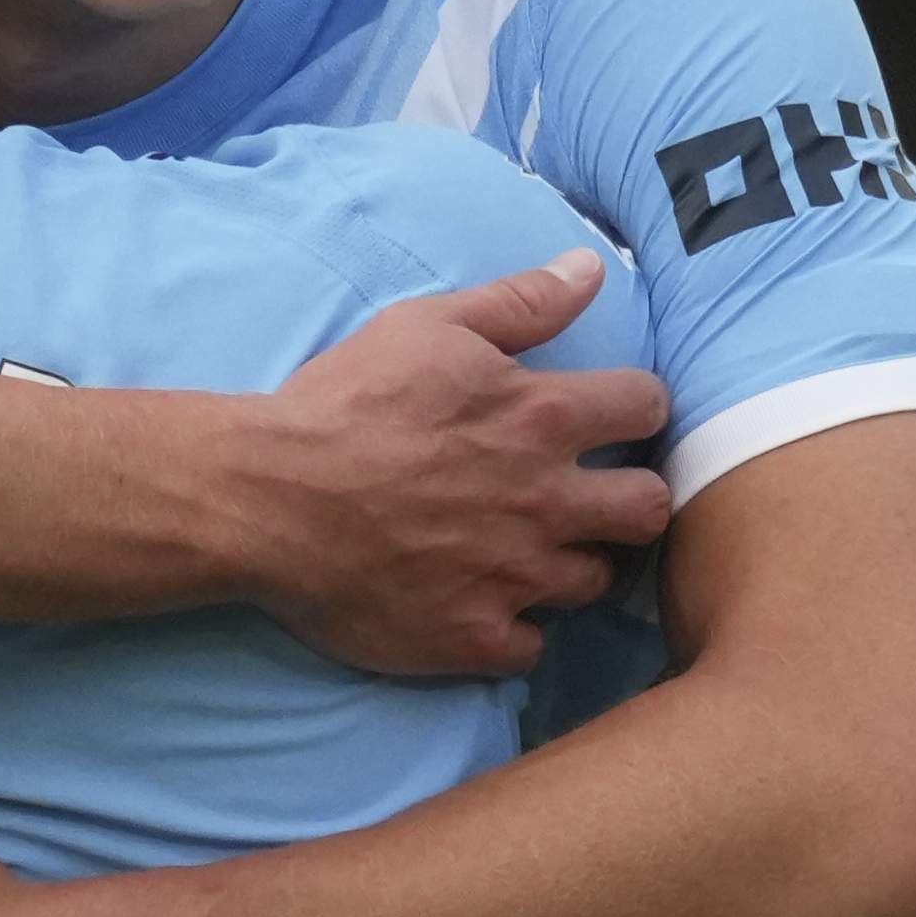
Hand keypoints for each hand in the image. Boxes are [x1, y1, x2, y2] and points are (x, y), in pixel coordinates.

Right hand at [249, 248, 671, 674]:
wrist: (266, 498)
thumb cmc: (343, 404)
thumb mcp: (427, 328)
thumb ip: (520, 303)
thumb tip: (591, 269)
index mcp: (542, 417)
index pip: (648, 408)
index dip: (633, 408)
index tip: (607, 417)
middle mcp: (546, 502)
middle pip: (649, 509)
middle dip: (630, 497)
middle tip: (588, 495)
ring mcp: (515, 578)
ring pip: (595, 581)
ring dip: (570, 563)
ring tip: (526, 551)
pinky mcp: (475, 638)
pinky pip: (530, 647)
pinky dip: (511, 627)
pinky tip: (479, 604)